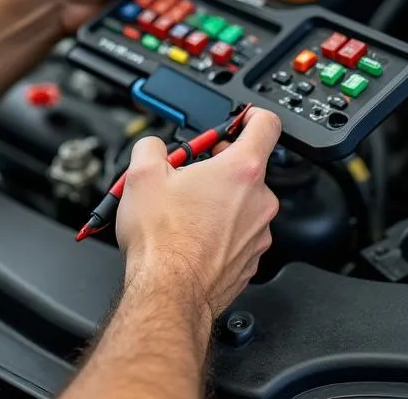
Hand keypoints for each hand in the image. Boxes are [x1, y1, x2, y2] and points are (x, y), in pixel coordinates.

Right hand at [115, 108, 281, 322]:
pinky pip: (239, 231)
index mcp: (241, 171)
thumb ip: (152, 145)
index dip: (251, 115)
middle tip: (187, 172)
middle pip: (247, 166)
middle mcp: (259, 201)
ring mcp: (258, 233)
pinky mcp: (250, 259)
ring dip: (218, 198)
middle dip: (218, 164)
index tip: (240, 118)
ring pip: (242, 201)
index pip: (266, 125)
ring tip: (183, 208)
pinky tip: (191, 233)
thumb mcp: (142, 173)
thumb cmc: (162, 238)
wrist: (169, 291)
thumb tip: (154, 146)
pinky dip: (220, 228)